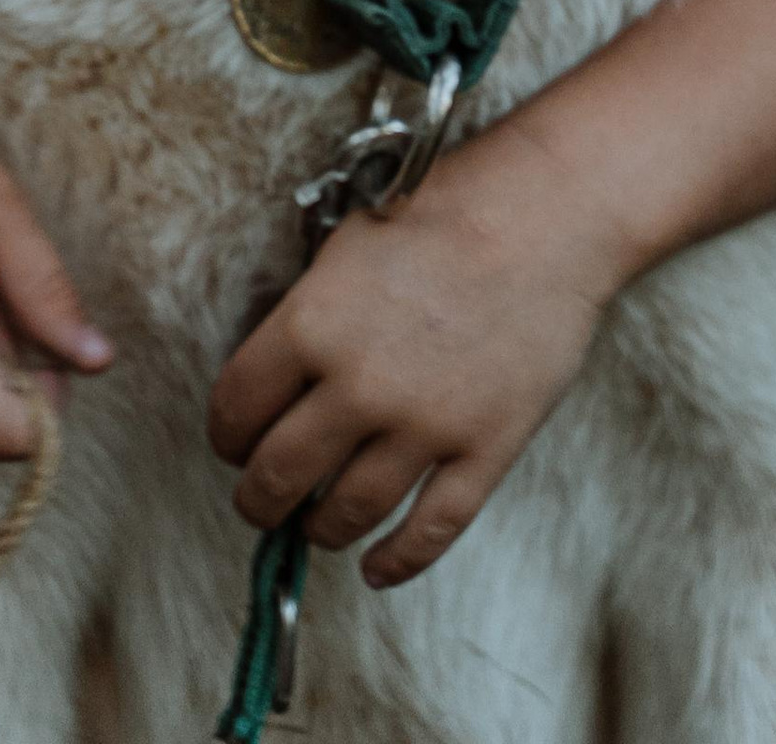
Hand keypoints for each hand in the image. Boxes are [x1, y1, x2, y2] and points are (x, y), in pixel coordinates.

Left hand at [206, 117, 628, 589]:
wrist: (548, 211)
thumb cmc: (447, 207)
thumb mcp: (349, 242)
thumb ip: (309, 312)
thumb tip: (279, 374)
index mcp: (312, 325)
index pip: (237, 409)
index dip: (227, 434)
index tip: (235, 442)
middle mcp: (359, 386)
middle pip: (278, 475)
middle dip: (259, 498)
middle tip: (261, 501)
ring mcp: (424, 425)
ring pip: (346, 513)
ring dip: (319, 529)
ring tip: (315, 525)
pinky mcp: (483, 449)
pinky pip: (430, 531)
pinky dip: (396, 560)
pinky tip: (376, 568)